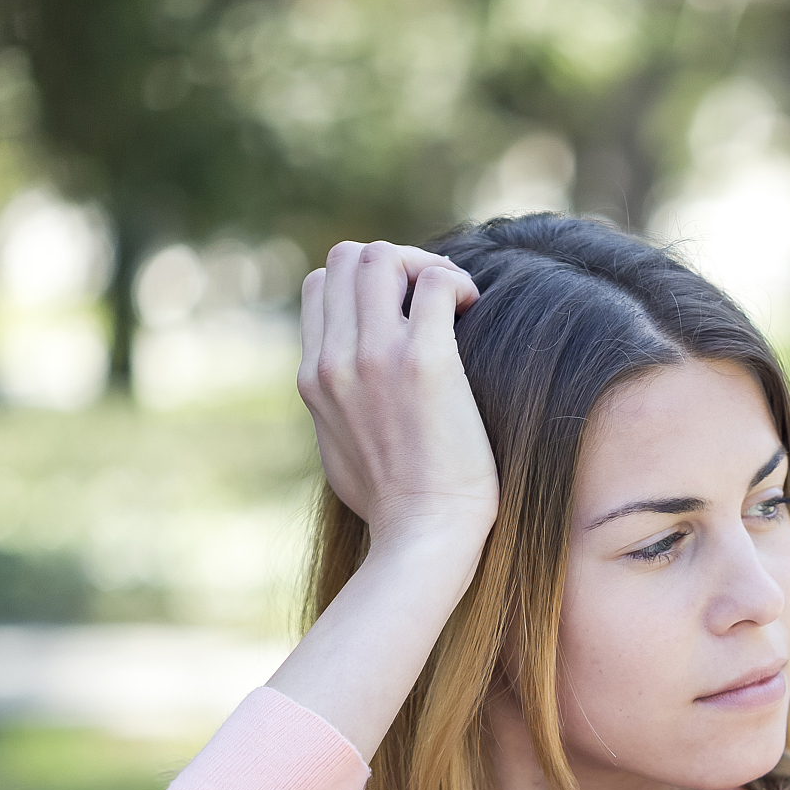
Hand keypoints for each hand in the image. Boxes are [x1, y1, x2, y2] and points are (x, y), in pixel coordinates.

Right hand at [297, 241, 495, 550]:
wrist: (423, 534)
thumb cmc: (395, 504)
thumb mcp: (340, 447)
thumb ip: (337, 407)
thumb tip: (349, 394)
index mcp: (314, 375)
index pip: (320, 284)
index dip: (365, 283)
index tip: (404, 310)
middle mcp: (336, 358)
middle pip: (348, 257)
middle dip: (396, 263)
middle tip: (435, 297)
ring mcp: (376, 356)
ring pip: (382, 255)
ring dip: (425, 265)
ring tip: (456, 300)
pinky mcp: (424, 361)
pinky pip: (434, 282)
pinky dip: (456, 281)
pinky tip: (475, 309)